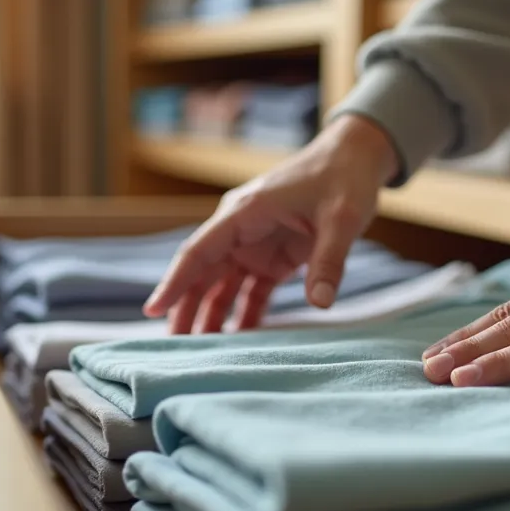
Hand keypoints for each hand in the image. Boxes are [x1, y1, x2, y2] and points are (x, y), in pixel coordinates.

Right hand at [144, 115, 397, 333]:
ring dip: (211, 315)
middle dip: (186, 308)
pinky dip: (244, 314)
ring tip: (201, 352)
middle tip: (174, 348)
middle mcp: (241, 229)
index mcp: (244, 213)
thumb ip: (329, 260)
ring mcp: (255, 244)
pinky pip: (250, 290)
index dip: (174, 282)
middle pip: (203, 274)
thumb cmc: (344, 177)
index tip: (152, 310)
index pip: (198, 252)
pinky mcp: (273, 257)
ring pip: (222, 285)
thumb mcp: (342, 218)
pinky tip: (239, 341)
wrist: (356, 158)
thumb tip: (320, 303)